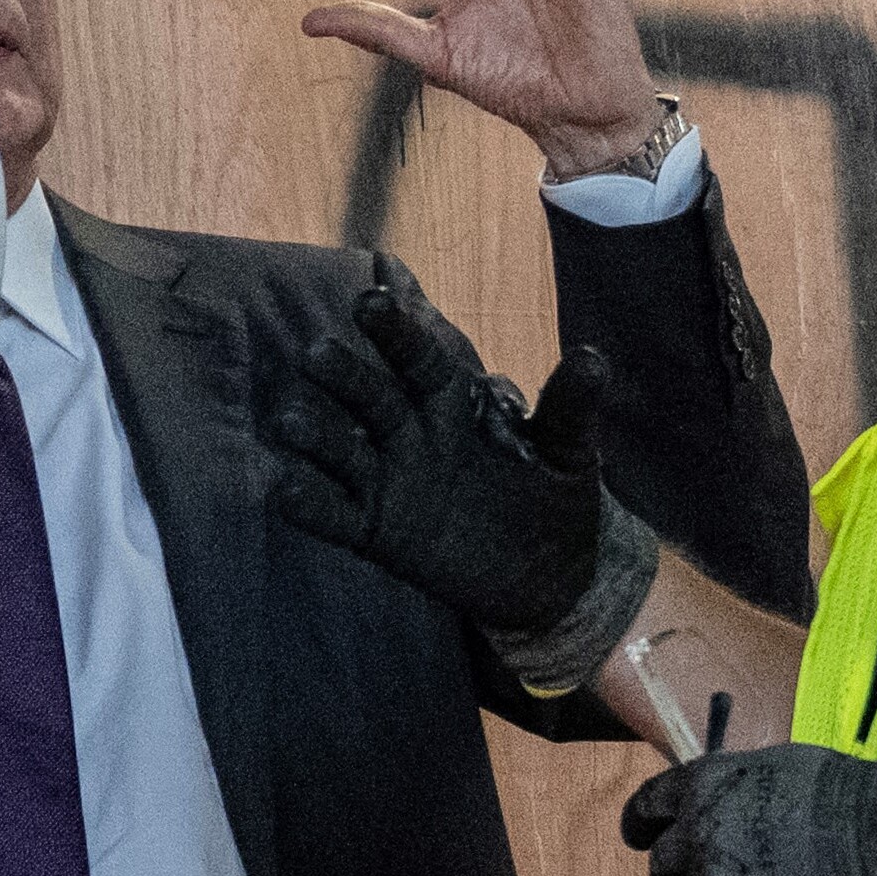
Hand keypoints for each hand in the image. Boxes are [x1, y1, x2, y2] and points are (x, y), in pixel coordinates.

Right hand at [261, 276, 622, 652]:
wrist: (551, 577)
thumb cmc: (557, 499)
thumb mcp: (572, 452)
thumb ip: (571, 408)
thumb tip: (592, 358)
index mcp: (454, 405)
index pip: (421, 359)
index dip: (398, 331)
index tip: (372, 298)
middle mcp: (412, 436)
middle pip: (372, 398)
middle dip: (344, 376)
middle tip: (316, 353)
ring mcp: (389, 483)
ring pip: (343, 451)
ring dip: (315, 435)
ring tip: (288, 420)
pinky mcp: (376, 532)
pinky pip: (336, 516)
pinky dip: (309, 505)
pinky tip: (284, 492)